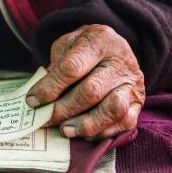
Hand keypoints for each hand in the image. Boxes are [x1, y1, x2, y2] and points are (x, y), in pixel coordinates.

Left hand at [26, 24, 144, 139]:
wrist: (112, 46)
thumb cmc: (83, 47)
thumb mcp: (66, 44)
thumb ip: (56, 65)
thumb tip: (43, 95)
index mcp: (100, 40)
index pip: (72, 67)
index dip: (50, 87)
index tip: (33, 100)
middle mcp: (120, 61)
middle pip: (91, 91)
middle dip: (63, 109)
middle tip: (45, 118)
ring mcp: (132, 82)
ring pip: (112, 109)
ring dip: (85, 124)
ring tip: (65, 129)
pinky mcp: (138, 101)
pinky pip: (124, 122)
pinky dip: (102, 132)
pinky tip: (83, 132)